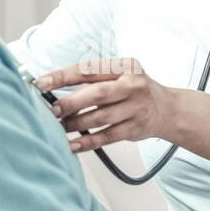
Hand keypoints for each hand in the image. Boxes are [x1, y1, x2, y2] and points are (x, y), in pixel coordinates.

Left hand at [35, 58, 177, 151]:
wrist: (168, 109)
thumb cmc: (136, 90)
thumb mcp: (120, 75)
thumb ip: (94, 81)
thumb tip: (57, 91)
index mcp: (124, 66)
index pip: (88, 70)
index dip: (62, 76)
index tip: (41, 83)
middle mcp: (132, 86)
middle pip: (96, 94)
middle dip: (70, 103)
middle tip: (52, 110)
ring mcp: (135, 108)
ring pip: (100, 118)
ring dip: (75, 124)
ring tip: (59, 127)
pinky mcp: (135, 129)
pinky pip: (107, 137)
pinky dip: (87, 142)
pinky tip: (73, 144)